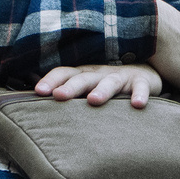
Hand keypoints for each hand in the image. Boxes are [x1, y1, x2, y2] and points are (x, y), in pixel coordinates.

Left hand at [33, 63, 162, 106]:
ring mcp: (120, 76)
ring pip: (110, 82)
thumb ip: (67, 95)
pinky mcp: (141, 81)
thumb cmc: (106, 83)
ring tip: (94, 100)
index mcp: (83, 74)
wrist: (144, 73)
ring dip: (102, 90)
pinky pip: (141, 87)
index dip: (51, 80)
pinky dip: (140, 94)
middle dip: (70, 87)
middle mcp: (99, 73)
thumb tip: (35, 105)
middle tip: (58, 96)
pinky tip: (137, 105)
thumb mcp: (86, 86)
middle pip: (83, 78)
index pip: (64, 73)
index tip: (38, 92)